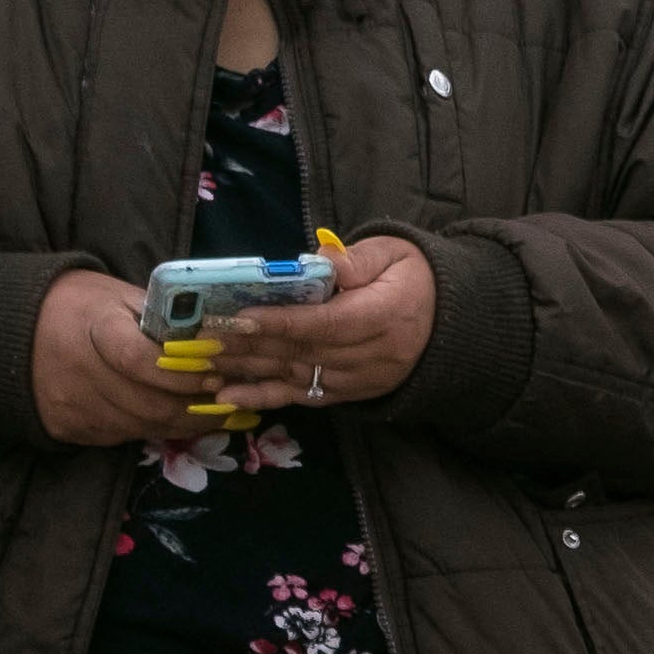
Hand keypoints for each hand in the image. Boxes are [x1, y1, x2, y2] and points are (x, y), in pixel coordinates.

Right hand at [31, 271, 223, 449]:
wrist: (15, 327)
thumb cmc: (80, 305)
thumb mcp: (120, 297)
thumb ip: (162, 320)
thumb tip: (212, 346)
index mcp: (94, 326)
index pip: (141, 360)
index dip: (182, 374)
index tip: (214, 375)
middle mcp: (78, 370)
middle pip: (148, 404)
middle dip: (195, 408)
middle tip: (227, 403)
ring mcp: (71, 404)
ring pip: (141, 427)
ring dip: (181, 424)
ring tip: (209, 413)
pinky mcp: (67, 427)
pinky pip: (122, 436)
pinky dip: (152, 429)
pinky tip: (171, 417)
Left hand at [199, 233, 439, 410]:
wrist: (449, 323)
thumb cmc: (414, 279)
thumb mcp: (393, 254)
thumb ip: (355, 258)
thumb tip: (319, 260)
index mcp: (385, 316)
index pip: (326, 324)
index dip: (281, 323)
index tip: (239, 319)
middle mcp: (375, 356)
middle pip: (304, 354)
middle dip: (250, 348)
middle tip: (204, 341)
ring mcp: (363, 380)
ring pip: (299, 378)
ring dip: (250, 374)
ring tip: (205, 367)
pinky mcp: (353, 393)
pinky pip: (306, 399)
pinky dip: (267, 398)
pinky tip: (230, 397)